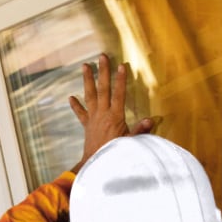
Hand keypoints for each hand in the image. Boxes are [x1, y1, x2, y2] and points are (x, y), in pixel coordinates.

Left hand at [68, 53, 152, 170]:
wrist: (95, 165)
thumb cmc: (115, 154)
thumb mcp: (131, 143)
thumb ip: (140, 130)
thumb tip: (150, 120)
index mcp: (115, 116)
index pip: (119, 94)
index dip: (121, 80)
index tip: (122, 66)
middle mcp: (102, 114)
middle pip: (103, 89)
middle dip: (103, 72)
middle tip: (102, 57)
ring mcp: (93, 118)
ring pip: (90, 95)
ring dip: (87, 80)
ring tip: (84, 66)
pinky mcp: (87, 125)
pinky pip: (81, 114)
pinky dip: (76, 106)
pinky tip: (71, 97)